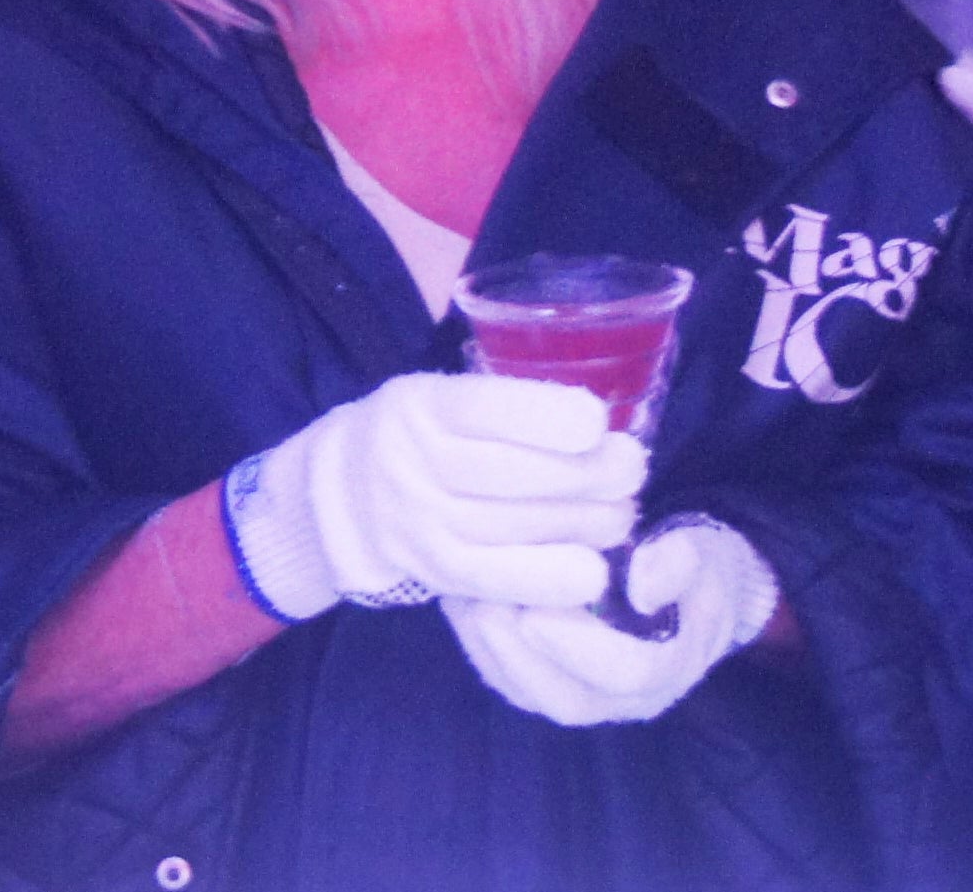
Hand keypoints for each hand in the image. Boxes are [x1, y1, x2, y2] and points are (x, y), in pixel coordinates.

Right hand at [221, 372, 644, 621]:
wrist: (339, 493)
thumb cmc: (423, 433)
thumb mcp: (445, 393)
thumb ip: (508, 405)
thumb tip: (606, 428)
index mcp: (423, 403)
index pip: (487, 408)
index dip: (549, 419)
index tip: (598, 424)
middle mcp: (412, 460)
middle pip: (512, 473)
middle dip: (588, 475)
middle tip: (633, 472)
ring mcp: (417, 520)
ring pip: (510, 527)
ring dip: (581, 524)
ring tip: (623, 516)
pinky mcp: (430, 569)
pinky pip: (492, 578)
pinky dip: (546, 578)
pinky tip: (592, 573)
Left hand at [444, 515, 780, 726]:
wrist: (694, 587)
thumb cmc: (698, 567)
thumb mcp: (703, 554)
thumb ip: (676, 565)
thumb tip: (641, 587)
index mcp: (671, 668)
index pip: (626, 674)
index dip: (580, 646)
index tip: (539, 610)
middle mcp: (628, 699)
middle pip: (567, 700)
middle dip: (521, 655)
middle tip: (486, 605)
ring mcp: (590, 697)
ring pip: (532, 695)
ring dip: (492, 651)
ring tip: (467, 600)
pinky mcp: (556, 683)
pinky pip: (513, 681)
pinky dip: (483, 646)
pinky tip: (463, 603)